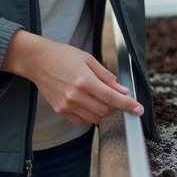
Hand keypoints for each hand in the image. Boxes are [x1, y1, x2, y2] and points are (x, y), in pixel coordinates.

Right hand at [1, 29, 142, 123]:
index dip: (128, 105)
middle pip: (105, 111)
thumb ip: (106, 76)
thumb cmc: (63, 56)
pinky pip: (81, 120)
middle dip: (115, 107)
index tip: (138, 110)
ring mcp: (66, 105)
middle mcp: (75, 96)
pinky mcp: (60, 110)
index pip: (112, 98)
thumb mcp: (88, 59)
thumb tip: (122, 90)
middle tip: (115, 97)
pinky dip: (90, 115)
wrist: (37, 61)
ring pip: (94, 118)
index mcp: (84, 81)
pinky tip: (88, 103)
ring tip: (99, 97)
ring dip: (103, 111)